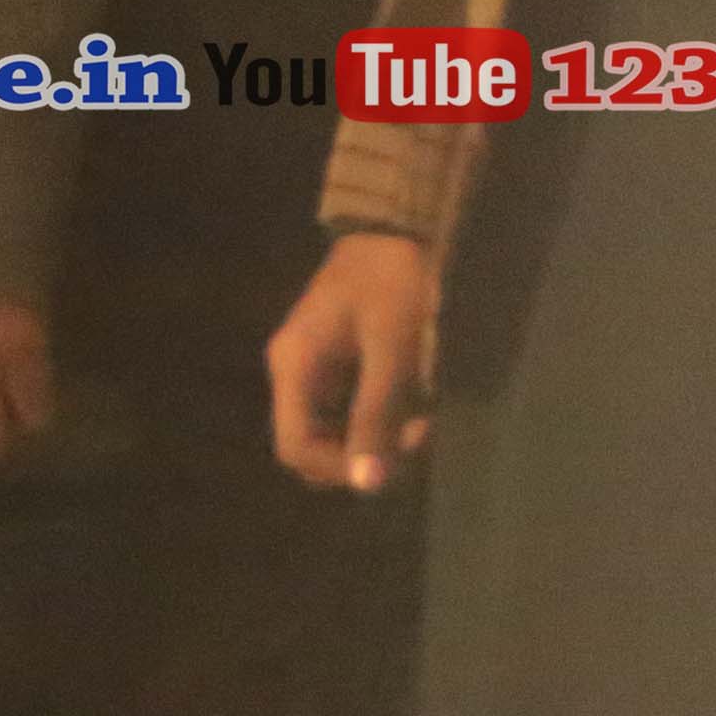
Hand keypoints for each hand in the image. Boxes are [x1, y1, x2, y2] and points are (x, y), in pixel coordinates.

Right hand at [267, 230, 439, 493]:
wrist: (397, 231)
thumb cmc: (392, 285)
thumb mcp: (391, 350)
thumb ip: (377, 415)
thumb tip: (368, 485)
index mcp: (294, 368)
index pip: (294, 448)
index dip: (340, 469)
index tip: (391, 462)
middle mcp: (295, 375)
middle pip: (312, 446)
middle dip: (363, 455)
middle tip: (412, 435)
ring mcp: (315, 370)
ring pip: (335, 432)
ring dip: (378, 438)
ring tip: (421, 416)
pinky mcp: (338, 366)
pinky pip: (351, 410)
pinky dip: (383, 417)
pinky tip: (415, 400)